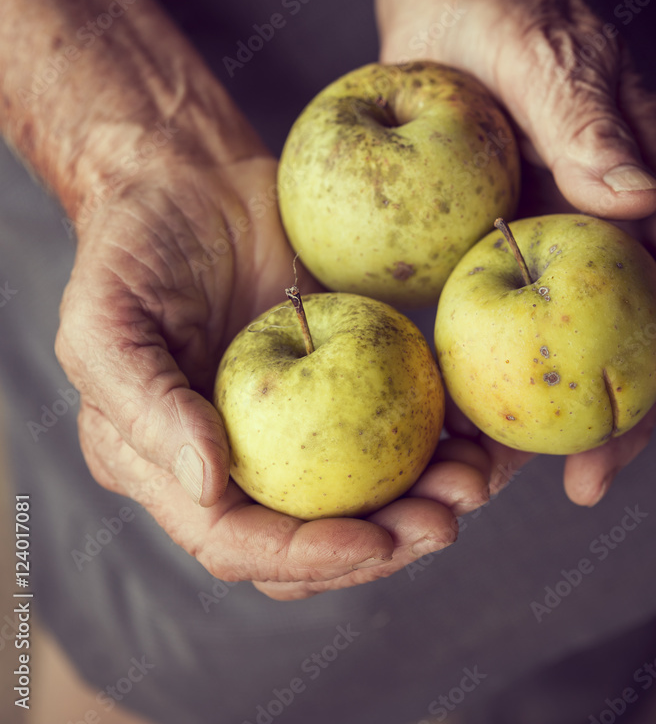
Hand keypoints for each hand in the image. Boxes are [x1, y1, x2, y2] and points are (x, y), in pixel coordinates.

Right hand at [54, 131, 489, 599]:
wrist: (188, 176)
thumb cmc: (132, 244)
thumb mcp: (105, 321)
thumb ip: (144, 405)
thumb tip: (208, 486)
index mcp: (164, 463)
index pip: (234, 538)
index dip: (304, 555)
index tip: (374, 540)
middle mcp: (229, 457)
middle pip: (307, 533)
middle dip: (379, 543)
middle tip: (444, 521)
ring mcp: (286, 423)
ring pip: (357, 493)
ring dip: (418, 502)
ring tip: (474, 481)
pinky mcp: (334, 381)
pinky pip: (385, 426)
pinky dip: (430, 442)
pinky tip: (473, 437)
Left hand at [376, 0, 655, 505]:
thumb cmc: (505, 8)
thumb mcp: (543, 56)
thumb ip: (587, 122)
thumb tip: (637, 197)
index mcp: (634, 190)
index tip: (626, 437)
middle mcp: (599, 223)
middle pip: (615, 334)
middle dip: (602, 413)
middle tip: (572, 485)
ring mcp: (546, 232)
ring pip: (554, 334)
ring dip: (537, 401)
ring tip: (502, 467)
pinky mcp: (493, 232)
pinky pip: (496, 304)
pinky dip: (482, 354)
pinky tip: (452, 402)